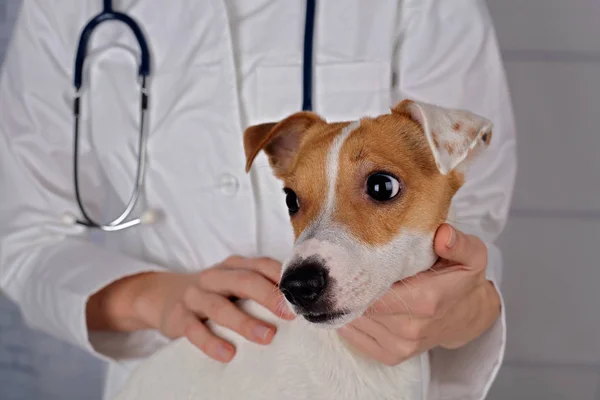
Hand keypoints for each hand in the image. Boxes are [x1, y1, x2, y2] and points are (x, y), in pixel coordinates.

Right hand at [87, 256, 294, 362]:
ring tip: (268, 337)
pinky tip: (227, 354)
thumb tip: (298, 302)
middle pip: (244, 281)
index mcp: (233, 266)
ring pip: (220, 306)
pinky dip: (211, 342)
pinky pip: (195, 330)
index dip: (281, 278)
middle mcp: (215, 276)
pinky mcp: (179, 317)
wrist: (164, 296)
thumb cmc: (213, 292)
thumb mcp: (234, 282)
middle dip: (269, 296)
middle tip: (289, 314)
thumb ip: (260, 286)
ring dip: (245, 322)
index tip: (300, 295)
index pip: (261, 265)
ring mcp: (195, 296)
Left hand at [337, 224, 500, 365]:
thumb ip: (458, 243)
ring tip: (352, 285)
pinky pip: (355, 338)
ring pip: (355, 321)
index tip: (352, 259)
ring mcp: (401, 345)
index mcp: (426, 299)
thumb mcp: (472, 255)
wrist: (468, 315)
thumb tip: (443, 235)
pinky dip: (350, 321)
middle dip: (351, 288)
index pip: (375, 289)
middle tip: (346, 269)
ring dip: (349, 303)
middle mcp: (411, 327)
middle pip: (362, 305)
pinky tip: (355, 304)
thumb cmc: (462, 280)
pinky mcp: (392, 356)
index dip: (359, 275)